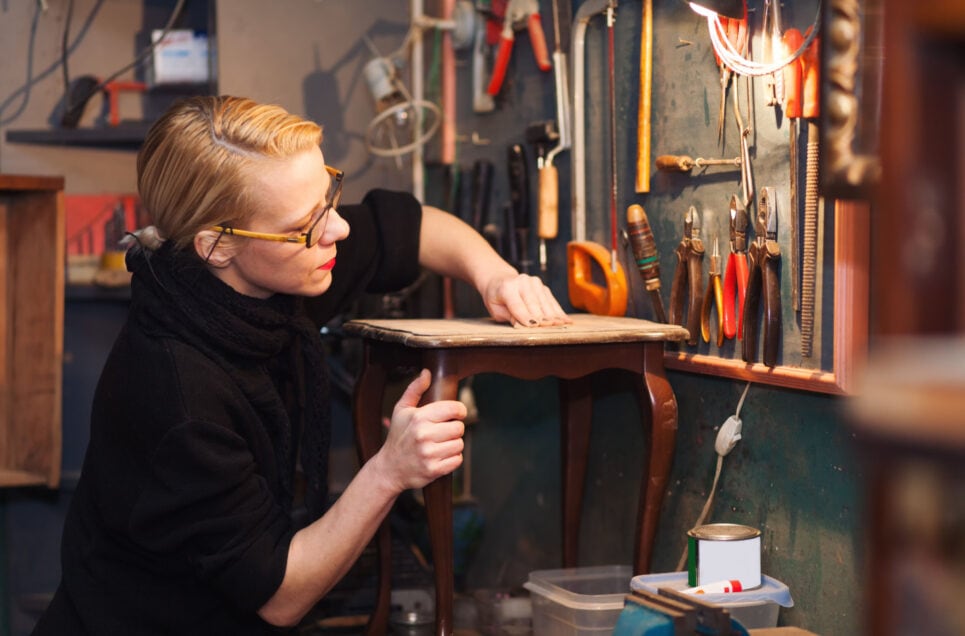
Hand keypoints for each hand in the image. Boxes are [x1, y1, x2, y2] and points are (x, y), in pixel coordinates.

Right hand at [378, 370, 465, 491]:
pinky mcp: (433, 470)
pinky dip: (452, 458)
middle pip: (459, 427)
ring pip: (460, 444)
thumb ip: (415, 390)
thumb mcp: (401, 410)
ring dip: (454, 444)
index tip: (456, 414)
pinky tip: (441, 456)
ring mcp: (429, 454)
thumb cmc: (397, 436)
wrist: (389, 468)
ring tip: (441, 444)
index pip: (453, 409)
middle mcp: (424, 435)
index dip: (459, 411)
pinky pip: (457, 460)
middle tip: (444, 431)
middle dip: (454, 429)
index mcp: (418, 418)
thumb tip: (427, 373)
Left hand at [482, 273, 571, 326]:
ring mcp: (534, 283)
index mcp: (507, 287)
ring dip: (553, 315)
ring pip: (545, 303)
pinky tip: (565, 320)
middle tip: (550, 330)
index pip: (518, 305)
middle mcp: (522, 282)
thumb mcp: (496, 310)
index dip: (526, 317)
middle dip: (542, 318)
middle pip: (534, 304)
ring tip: (562, 326)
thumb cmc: (497, 298)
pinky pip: (552, 301)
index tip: (534, 326)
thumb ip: (509, 316)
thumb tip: (524, 325)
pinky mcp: (543, 287)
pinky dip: (558, 311)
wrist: (500, 280)